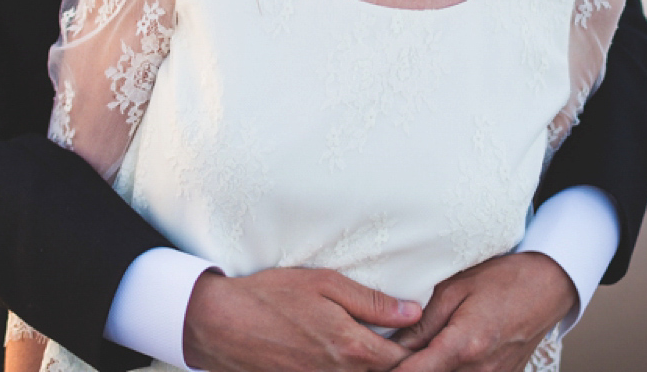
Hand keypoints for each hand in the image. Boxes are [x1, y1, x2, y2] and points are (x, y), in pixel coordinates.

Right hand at [183, 268, 421, 371]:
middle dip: (399, 362)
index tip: (425, 336)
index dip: (419, 349)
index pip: (405, 360)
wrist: (221, 325)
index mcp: (353, 347)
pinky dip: (348, 370)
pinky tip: (344, 355)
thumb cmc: (271, 297)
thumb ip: (372, 301)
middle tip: (406, 342)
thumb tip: (414, 312)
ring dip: (374, 366)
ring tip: (377, 348)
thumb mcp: (325, 284)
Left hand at [391, 253, 576, 371]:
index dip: (388, 370)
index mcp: (464, 345)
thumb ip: (422, 322)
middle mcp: (480, 371)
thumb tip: (391, 343)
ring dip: (431, 369)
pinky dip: (450, 370)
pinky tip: (441, 357)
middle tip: (390, 354)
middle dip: (408, 369)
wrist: (548, 287)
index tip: (371, 363)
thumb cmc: (502, 280)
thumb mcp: (455, 289)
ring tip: (418, 353)